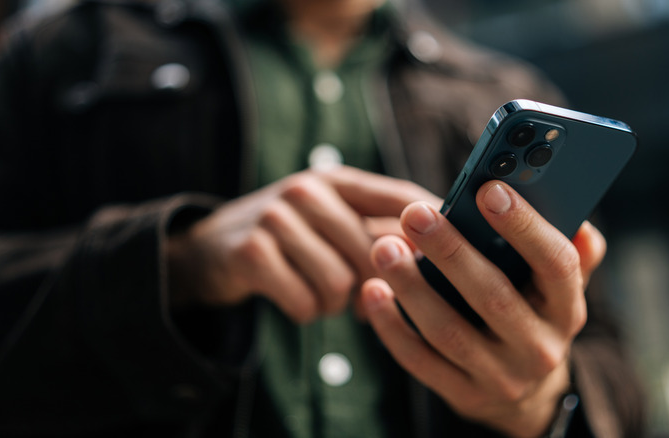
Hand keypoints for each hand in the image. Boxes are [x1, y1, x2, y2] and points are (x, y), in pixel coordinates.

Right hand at [167, 166, 438, 322]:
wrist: (210, 249)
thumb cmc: (289, 239)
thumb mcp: (331, 221)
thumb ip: (377, 231)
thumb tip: (440, 258)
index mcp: (338, 180)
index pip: (402, 197)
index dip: (434, 227)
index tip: (458, 255)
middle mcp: (308, 189)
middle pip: (375, 251)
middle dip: (374, 286)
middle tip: (362, 300)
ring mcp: (276, 216)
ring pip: (341, 282)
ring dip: (336, 304)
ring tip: (323, 296)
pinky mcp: (251, 251)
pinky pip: (305, 301)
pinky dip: (306, 312)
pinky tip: (297, 299)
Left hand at [360, 181, 605, 436]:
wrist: (525, 394)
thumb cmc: (533, 315)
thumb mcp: (558, 288)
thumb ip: (572, 252)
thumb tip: (577, 219)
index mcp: (567, 309)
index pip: (556, 264)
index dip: (524, 226)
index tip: (488, 189)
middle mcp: (539, 348)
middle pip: (493, 295)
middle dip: (451, 251)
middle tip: (415, 214)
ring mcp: (500, 377)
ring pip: (448, 330)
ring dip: (412, 286)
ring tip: (384, 247)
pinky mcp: (463, 395)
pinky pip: (420, 360)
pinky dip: (392, 325)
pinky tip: (373, 290)